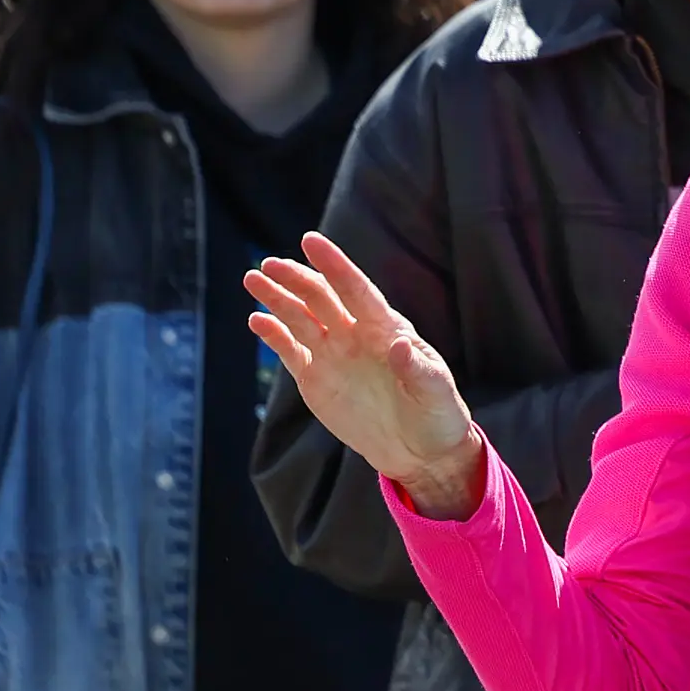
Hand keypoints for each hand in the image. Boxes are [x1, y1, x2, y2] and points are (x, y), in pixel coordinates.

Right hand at [246, 234, 484, 518]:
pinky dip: (273, 334)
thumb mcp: (435, 392)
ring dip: (277, 298)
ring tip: (252, 279)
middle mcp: (355, 334)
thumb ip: (417, 369)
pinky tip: (256, 320)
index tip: (311, 241)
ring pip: (300, 318)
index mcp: (386, 328)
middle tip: (269, 264)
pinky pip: (290, 350)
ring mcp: (334, 354)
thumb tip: (400, 344)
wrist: (419, 449)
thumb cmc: (436, 413)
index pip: (356, 289)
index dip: (334, 264)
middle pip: (321, 298)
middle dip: (295, 279)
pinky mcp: (316, 379)